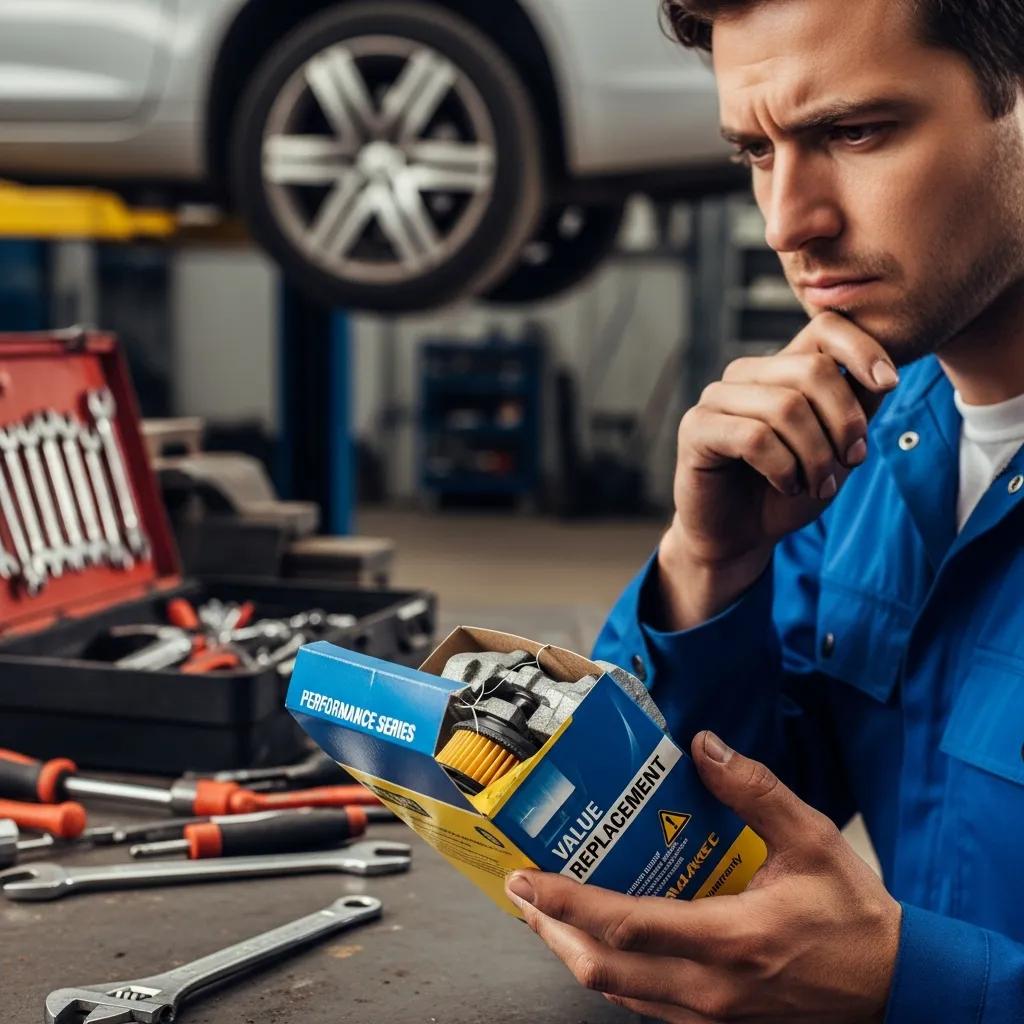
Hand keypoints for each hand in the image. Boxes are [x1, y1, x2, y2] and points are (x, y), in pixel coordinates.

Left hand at [504, 731, 900, 1023]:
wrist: (895, 988)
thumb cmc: (853, 917)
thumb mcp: (812, 840)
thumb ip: (755, 791)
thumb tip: (706, 747)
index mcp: (732, 939)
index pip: (625, 925)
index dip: (565, 902)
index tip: (527, 878)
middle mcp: (712, 986)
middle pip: (603, 968)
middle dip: (550, 929)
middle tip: (520, 890)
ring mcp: (711, 1015)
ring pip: (616, 993)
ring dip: (571, 952)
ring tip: (545, 913)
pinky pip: (644, 1005)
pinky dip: (609, 973)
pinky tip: (598, 943)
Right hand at [661, 313, 899, 627]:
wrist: (740, 537)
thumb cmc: (786, 490)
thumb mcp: (837, 449)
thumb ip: (856, 410)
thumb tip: (882, 377)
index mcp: (781, 369)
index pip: (825, 327)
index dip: (863, 348)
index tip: (889, 384)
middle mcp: (747, 375)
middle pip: (813, 369)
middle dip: (845, 422)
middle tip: (851, 462)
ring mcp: (717, 398)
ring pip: (786, 406)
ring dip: (815, 456)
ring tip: (818, 486)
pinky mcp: (697, 428)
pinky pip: (754, 437)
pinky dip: (783, 469)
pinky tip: (786, 486)